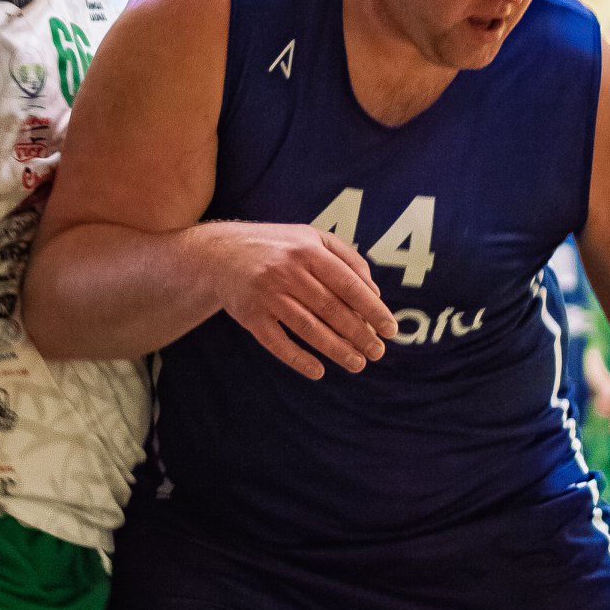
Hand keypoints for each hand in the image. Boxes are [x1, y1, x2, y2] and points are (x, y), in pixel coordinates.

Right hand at [203, 224, 397, 380]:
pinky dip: (298, 359)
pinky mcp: (250, 315)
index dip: (372, 309)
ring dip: (336, 349)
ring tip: (358, 363)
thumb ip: (347, 258)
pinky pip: (277, 342)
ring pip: (308, 328)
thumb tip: (374, 293)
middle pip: (331, 309)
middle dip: (359, 334)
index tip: (390, 329)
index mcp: (307, 250)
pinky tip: (318, 371)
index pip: (348, 284)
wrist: (219, 253)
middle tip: (378, 352)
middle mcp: (287, 271)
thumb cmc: (278, 246)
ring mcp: (267, 295)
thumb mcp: (312, 238)